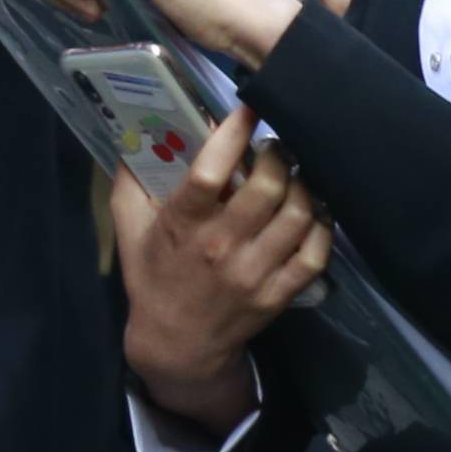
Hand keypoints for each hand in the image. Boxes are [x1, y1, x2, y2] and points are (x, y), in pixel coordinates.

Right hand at [106, 106, 325, 422]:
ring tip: (297, 172)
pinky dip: (322, 224)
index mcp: (181, 226)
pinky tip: (315, 208)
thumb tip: (139, 133)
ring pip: (298, 215)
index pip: (210, 171)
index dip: (233, 134)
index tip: (248, 108)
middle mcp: (222, 247)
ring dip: (304, 185)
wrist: (178, 343)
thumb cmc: (152, 276)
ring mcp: (255, 272)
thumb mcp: (128, 228)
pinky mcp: (280, 293)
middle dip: (279, 155)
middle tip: (276, 145)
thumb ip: (130, 181)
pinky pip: (315, 252)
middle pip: (267, 188)